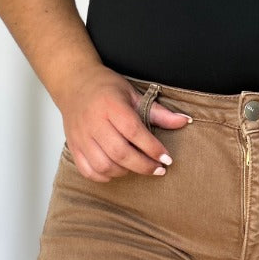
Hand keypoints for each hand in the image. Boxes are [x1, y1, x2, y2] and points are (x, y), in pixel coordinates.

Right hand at [57, 68, 191, 181]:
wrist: (74, 83)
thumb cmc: (105, 88)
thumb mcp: (133, 94)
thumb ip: (158, 111)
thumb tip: (185, 121)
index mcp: (110, 105)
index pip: (134, 131)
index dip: (152, 148)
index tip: (167, 158)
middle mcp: (94, 122)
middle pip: (120, 152)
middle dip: (143, 165)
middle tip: (159, 169)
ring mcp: (81, 137)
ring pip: (104, 165)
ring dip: (125, 171)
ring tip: (138, 167)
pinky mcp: (73, 147)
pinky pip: (88, 171)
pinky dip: (105, 176)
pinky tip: (118, 170)